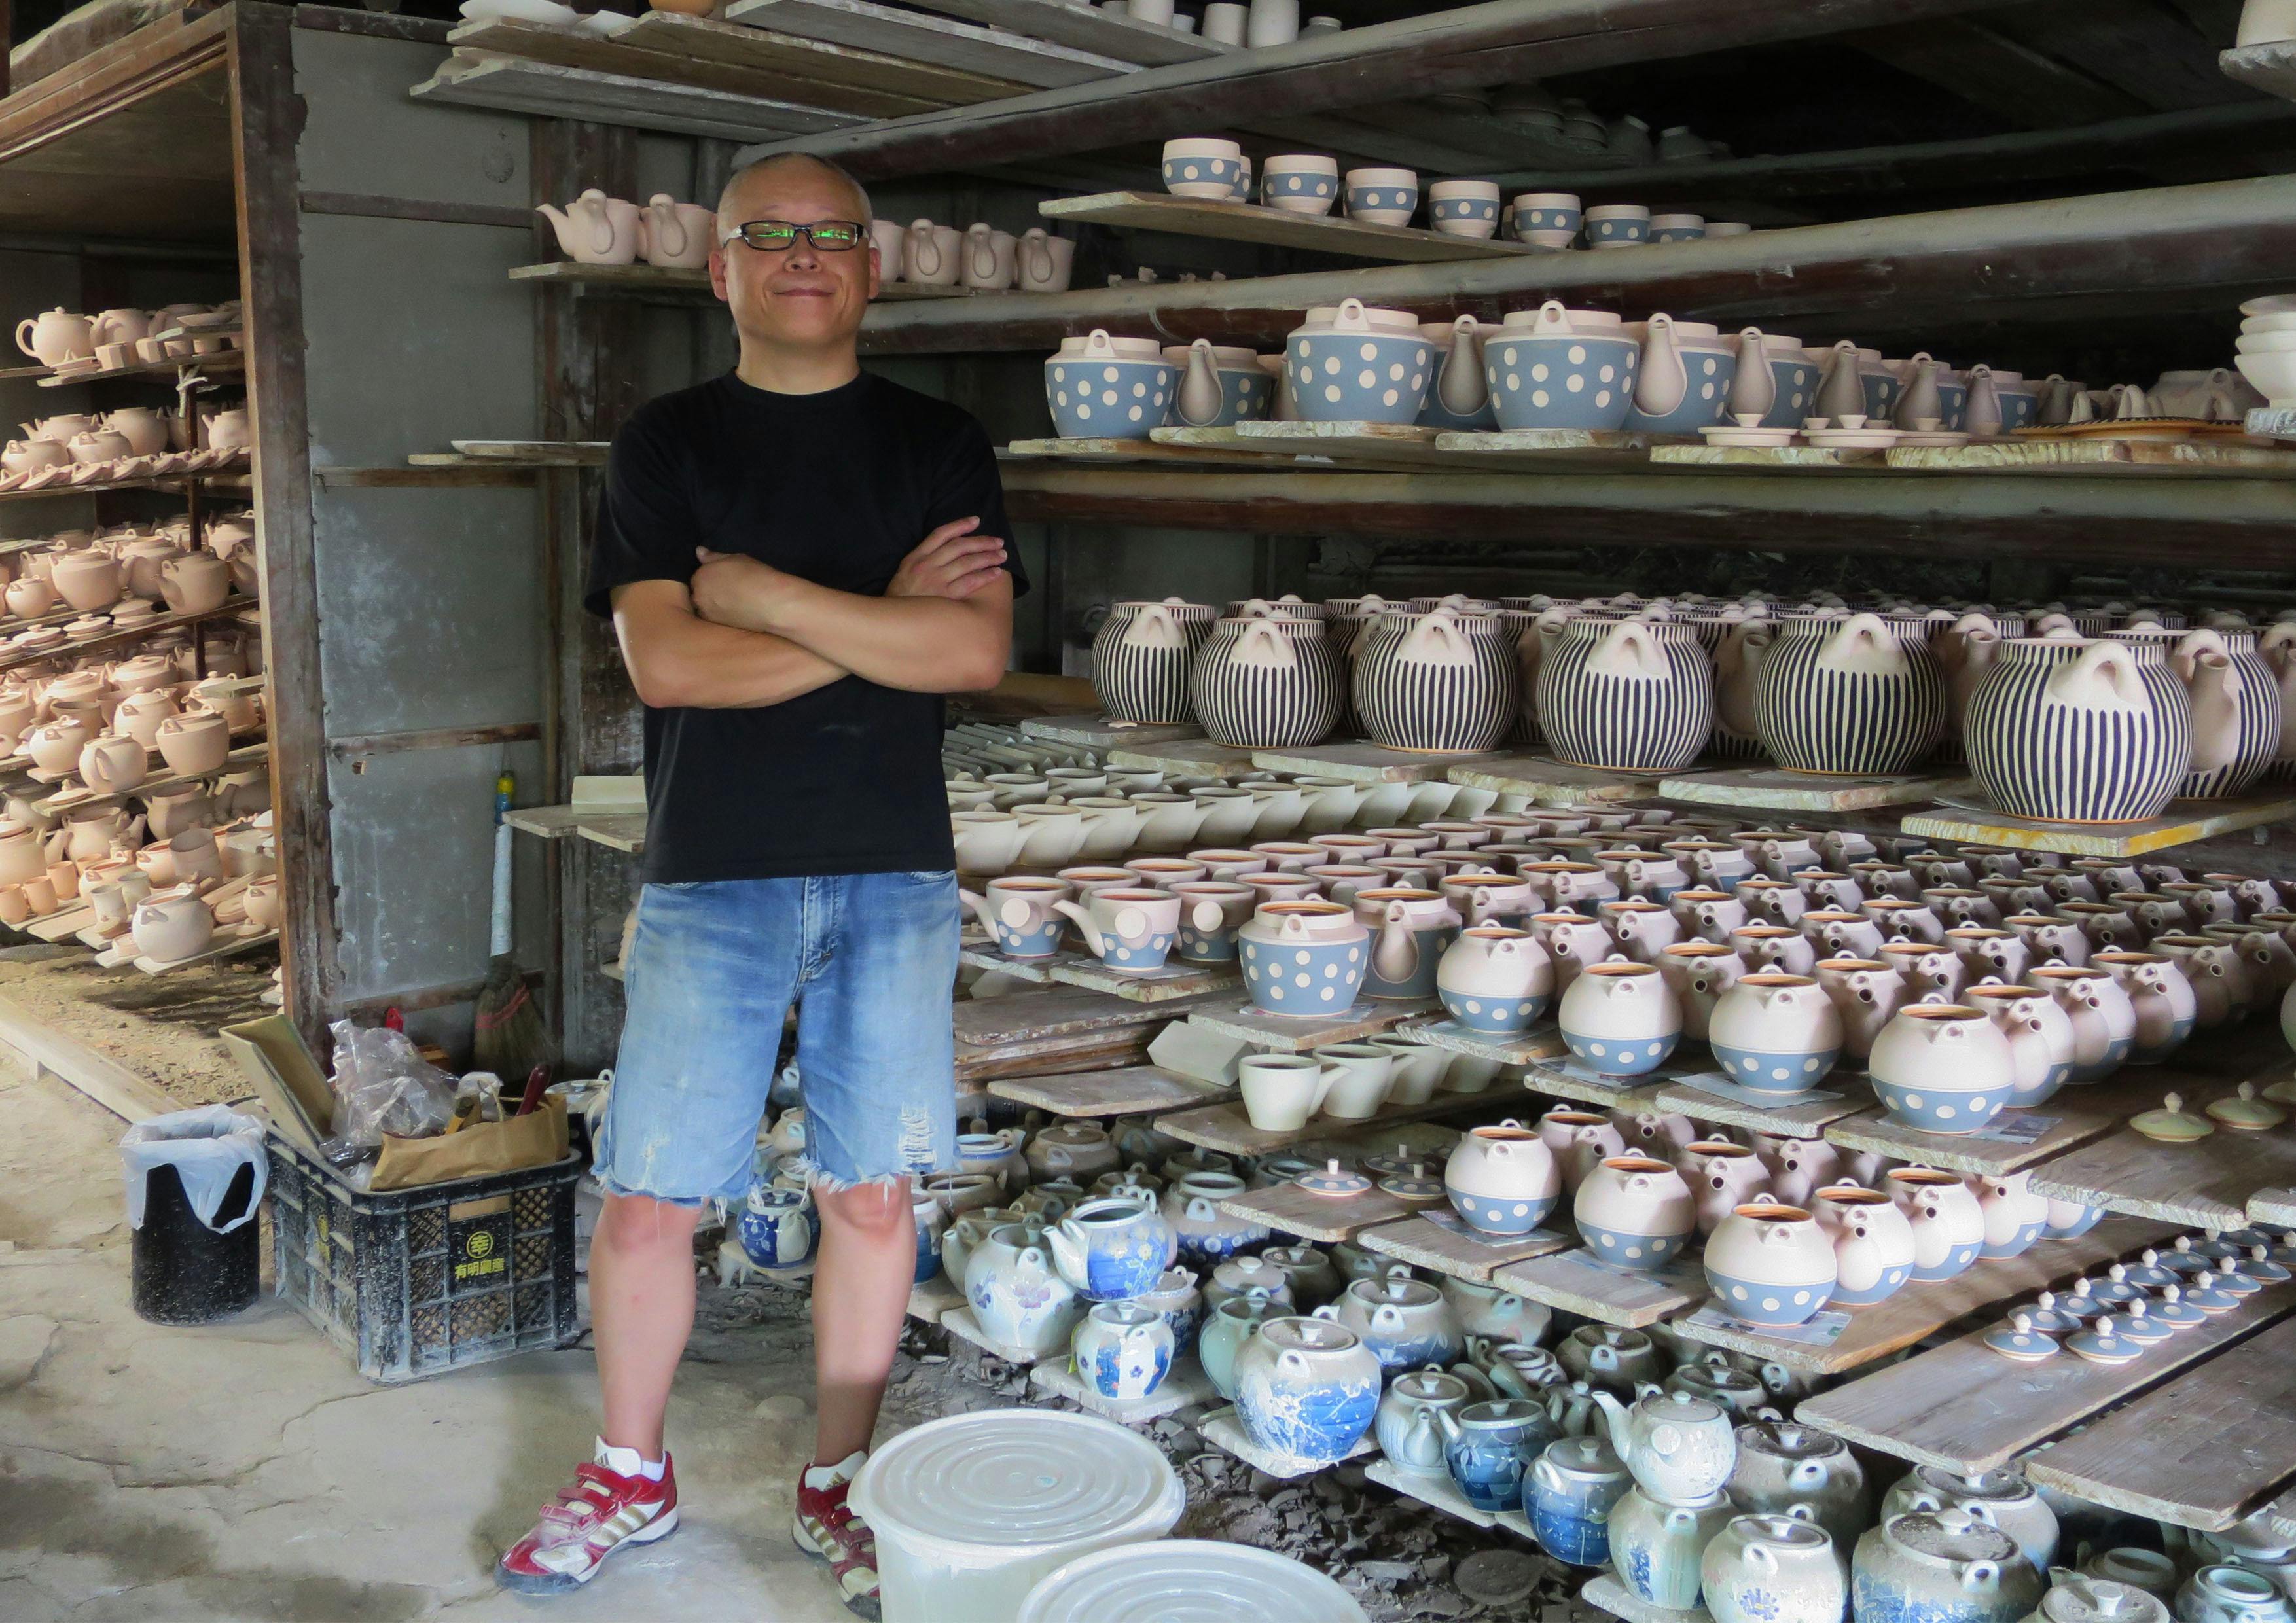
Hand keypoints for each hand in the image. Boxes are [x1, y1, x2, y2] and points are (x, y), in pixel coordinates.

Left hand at [691, 549, 797, 631]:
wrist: (770, 603)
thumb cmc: (754, 575)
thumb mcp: (735, 558)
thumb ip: (713, 556)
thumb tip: (699, 551)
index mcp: (700, 576)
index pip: (698, 577)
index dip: (711, 577)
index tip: (724, 578)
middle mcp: (698, 596)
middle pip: (699, 594)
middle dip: (708, 592)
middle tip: (728, 590)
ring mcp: (707, 614)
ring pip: (706, 607)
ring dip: (714, 605)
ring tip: (732, 602)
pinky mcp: (718, 627)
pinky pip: (715, 618)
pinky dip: (722, 614)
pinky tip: (736, 611)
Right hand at [889, 517, 1007, 600]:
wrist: (892, 621)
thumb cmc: (900, 598)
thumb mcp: (905, 571)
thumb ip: (922, 558)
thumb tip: (946, 549)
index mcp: (916, 557)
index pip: (941, 534)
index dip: (960, 525)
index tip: (976, 521)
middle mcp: (927, 565)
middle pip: (959, 546)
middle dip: (982, 542)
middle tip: (998, 541)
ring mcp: (936, 580)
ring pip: (967, 562)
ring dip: (987, 557)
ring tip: (1002, 555)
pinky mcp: (945, 596)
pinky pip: (969, 582)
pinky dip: (985, 576)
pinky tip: (995, 573)